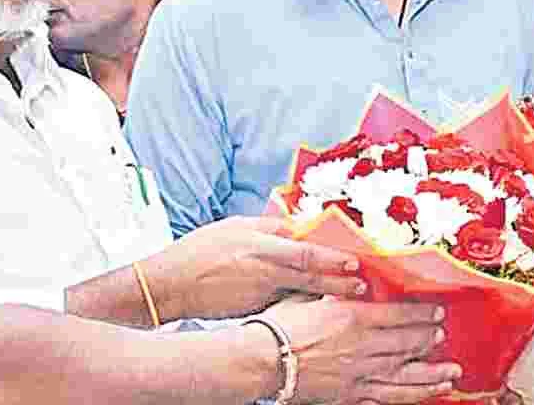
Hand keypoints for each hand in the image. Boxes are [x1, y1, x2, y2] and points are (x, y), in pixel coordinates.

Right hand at [145, 216, 365, 320]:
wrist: (170, 284)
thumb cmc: (199, 252)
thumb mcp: (235, 227)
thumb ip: (269, 226)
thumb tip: (297, 224)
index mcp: (259, 241)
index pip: (305, 247)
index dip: (333, 254)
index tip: (355, 259)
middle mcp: (263, 265)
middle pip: (310, 272)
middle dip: (339, 279)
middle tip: (364, 284)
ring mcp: (259, 290)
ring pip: (301, 291)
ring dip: (327, 294)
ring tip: (352, 296)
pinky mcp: (252, 309)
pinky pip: (283, 305)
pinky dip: (303, 307)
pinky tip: (320, 308)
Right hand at [264, 295, 460, 404]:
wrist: (260, 362)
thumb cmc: (278, 327)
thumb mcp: (308, 296)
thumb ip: (333, 287)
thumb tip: (346, 274)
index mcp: (354, 317)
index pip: (400, 315)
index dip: (423, 314)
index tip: (437, 312)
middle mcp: (364, 347)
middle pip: (408, 344)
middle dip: (429, 339)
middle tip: (442, 335)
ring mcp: (359, 375)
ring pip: (406, 375)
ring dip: (432, 374)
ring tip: (451, 372)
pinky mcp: (350, 396)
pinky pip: (387, 398)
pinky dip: (409, 397)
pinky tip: (423, 395)